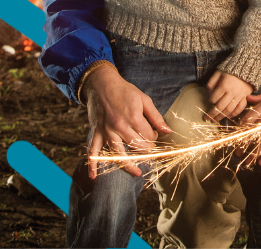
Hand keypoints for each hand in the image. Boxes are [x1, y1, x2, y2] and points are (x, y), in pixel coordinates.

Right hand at [83, 63, 171, 178]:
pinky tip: (94, 176)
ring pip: (118, 153)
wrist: (102, 84)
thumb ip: (156, 116)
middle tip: (149, 149)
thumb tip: (167, 130)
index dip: (155, 137)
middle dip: (146, 150)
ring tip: (137, 173)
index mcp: (133, 117)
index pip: (149, 136)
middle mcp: (120, 126)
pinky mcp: (97, 132)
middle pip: (136, 146)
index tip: (154, 134)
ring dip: (128, 165)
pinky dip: (93, 164)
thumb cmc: (125, 91)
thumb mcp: (144, 99)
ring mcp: (107, 131)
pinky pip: (93, 151)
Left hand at [206, 70, 253, 121]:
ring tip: (215, 120)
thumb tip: (209, 92)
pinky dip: (234, 114)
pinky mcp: (245, 97)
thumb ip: (212, 82)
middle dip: (212, 114)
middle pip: (220, 106)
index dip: (210, 101)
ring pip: (229, 110)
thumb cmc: (230, 69)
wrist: (247, 67)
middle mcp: (232, 92)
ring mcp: (239, 96)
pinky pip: (240, 108)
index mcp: (224, 85)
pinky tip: (229, 117)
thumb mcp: (218, 72)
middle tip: (206, 119)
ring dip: (221, 116)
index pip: (214, 98)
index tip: (210, 101)